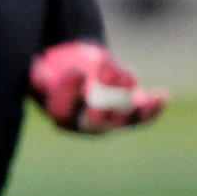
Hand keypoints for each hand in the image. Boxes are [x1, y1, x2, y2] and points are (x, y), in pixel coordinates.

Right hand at [29, 40, 165, 133]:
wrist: (88, 73)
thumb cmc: (60, 68)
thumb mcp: (43, 68)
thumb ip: (38, 69)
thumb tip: (35, 67)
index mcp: (61, 117)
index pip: (62, 110)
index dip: (70, 93)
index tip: (77, 71)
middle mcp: (86, 128)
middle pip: (96, 120)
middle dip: (104, 97)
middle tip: (107, 71)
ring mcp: (112, 125)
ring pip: (122, 116)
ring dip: (126, 93)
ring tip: (124, 72)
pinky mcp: (132, 119)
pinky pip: (144, 117)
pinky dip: (154, 108)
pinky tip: (161, 94)